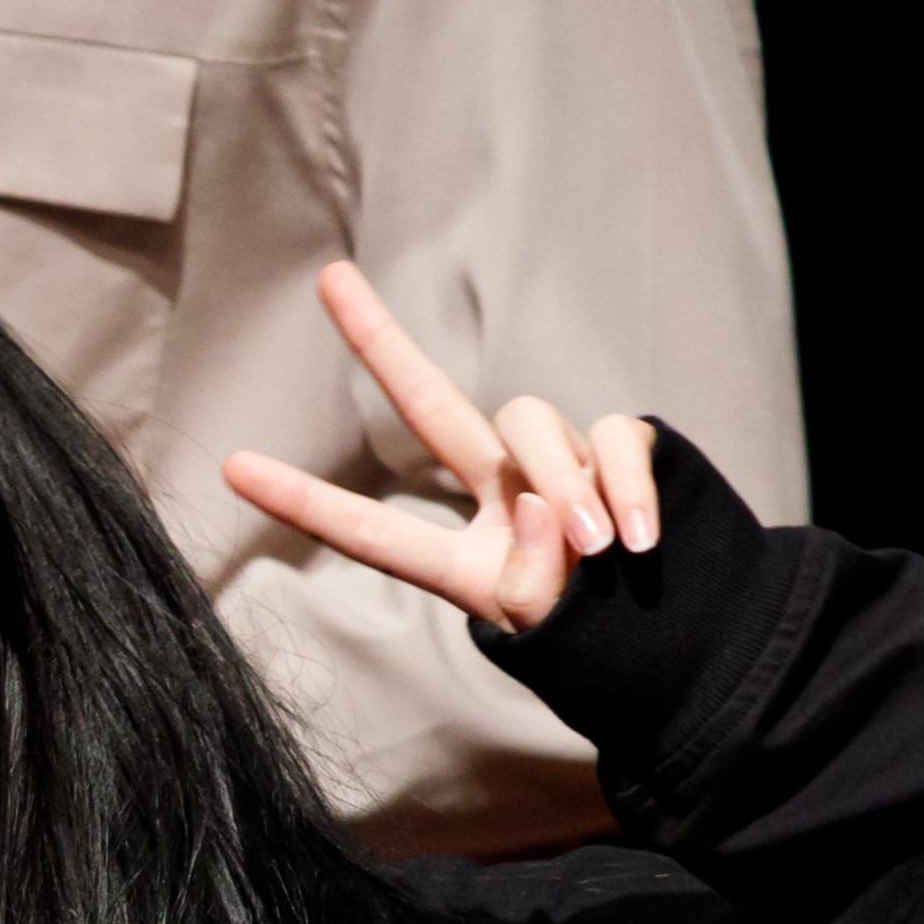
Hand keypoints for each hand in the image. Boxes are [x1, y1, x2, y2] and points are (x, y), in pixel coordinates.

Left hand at [223, 264, 660, 633]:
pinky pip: (614, 437)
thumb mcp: (548, 635)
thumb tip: (538, 505)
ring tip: (600, 553)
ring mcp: (558, 469)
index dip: (305, 501)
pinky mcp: (622, 450)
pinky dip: (626, 485)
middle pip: (432, 406)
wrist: (693, 640)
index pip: (371, 530)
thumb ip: (528, 583)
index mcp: (463, 561)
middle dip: (381, 340)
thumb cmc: (605, 645)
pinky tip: (638, 540)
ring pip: (531, 424)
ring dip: (564, 482)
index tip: (230, 466)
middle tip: (329, 279)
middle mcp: (500, 498)